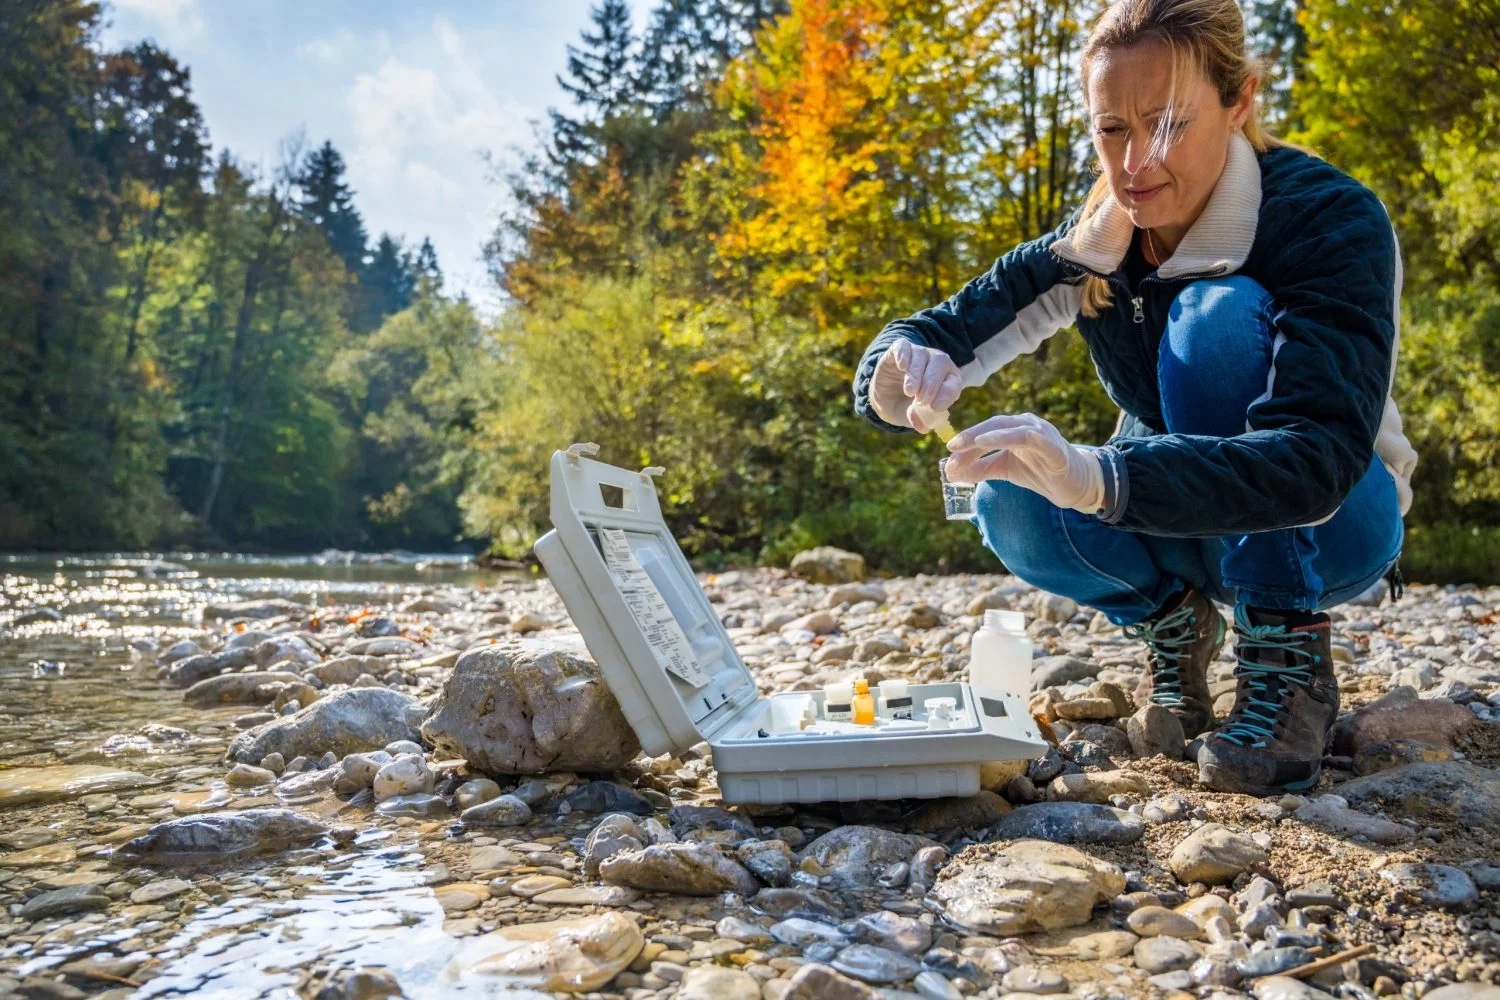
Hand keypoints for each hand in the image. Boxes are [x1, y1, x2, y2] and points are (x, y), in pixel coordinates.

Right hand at [870, 339, 961, 430]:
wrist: (886, 399)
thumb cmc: (908, 406)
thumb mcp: (916, 416)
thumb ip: (921, 420)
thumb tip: (923, 426)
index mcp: (947, 379)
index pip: (954, 382)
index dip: (947, 393)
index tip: (935, 407)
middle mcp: (935, 363)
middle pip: (940, 362)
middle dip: (932, 383)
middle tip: (921, 400)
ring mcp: (917, 353)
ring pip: (922, 354)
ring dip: (917, 374)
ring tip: (910, 392)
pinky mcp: (898, 350)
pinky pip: (904, 346)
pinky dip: (904, 354)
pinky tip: (902, 367)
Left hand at [946, 413, 1104, 512]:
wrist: (1074, 484)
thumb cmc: (1039, 471)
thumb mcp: (1003, 470)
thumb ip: (979, 469)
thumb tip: (950, 472)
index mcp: (1012, 429)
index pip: (985, 431)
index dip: (966, 440)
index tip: (948, 452)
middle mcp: (1026, 426)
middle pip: (995, 425)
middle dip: (972, 435)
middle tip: (953, 446)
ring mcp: (1042, 434)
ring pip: (1014, 429)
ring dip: (992, 435)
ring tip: (974, 442)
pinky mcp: (1055, 449)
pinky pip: (1037, 439)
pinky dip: (1023, 438)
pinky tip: (1008, 441)